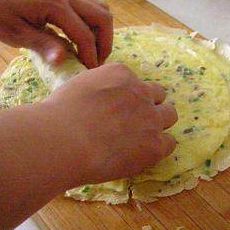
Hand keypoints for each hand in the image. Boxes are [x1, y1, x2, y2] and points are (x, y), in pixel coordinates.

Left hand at [0, 0, 112, 67]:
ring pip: (99, 11)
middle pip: (102, 17)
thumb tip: (64, 61)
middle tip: (94, 64)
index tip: (88, 74)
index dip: (90, 56)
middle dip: (104, 43)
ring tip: (90, 54)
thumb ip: (42, 45)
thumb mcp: (15, 34)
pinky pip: (89, 9)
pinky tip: (81, 42)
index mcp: (54, 4)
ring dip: (101, 33)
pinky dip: (93, 26)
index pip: (84, 33)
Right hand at [40, 63, 177, 184]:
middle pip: (158, 94)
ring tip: (142, 138)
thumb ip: (97, 87)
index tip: (116, 108)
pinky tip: (142, 154)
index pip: (134, 81)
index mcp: (121, 74)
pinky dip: (158, 147)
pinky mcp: (155, 144)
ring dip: (158, 123)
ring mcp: (151, 118)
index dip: (126, 96)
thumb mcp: (78, 86)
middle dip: (148, 105)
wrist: (63, 141)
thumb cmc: (59, 115)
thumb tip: (99, 97)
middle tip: (132, 122)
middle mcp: (140, 92)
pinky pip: (170, 143)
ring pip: (169, 115)